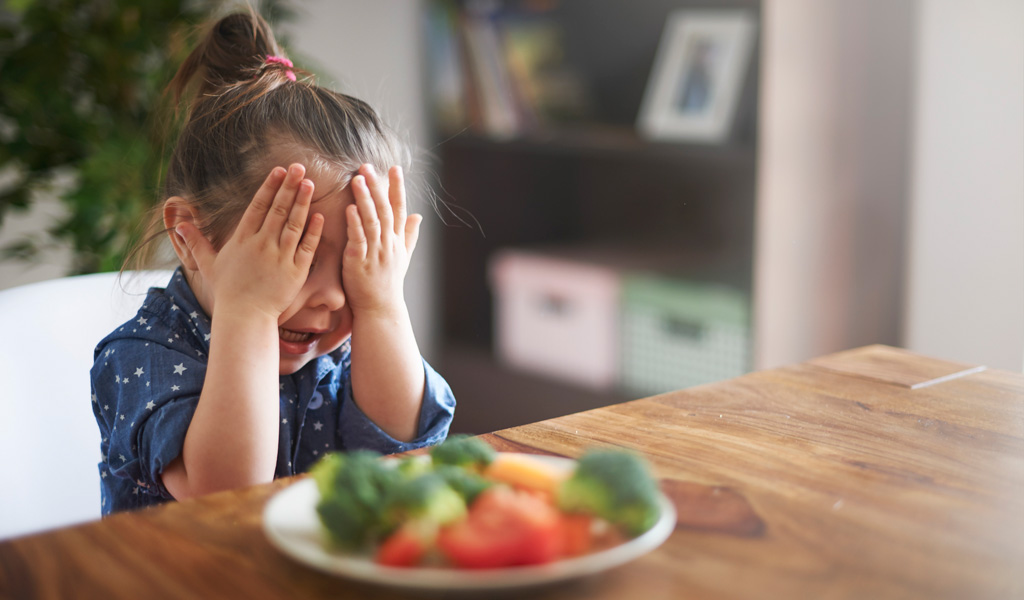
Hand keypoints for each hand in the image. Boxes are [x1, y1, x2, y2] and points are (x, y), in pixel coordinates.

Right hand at [175, 164, 323, 319]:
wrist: (245, 317)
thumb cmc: (228, 292)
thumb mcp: (209, 265)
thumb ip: (196, 242)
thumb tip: (179, 224)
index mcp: (243, 239)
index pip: (258, 206)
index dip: (269, 187)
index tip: (279, 170)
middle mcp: (262, 244)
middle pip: (278, 209)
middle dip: (289, 186)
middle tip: (299, 167)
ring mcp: (280, 257)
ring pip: (294, 224)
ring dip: (302, 202)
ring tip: (310, 183)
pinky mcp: (296, 271)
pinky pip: (307, 247)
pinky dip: (313, 231)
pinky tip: (319, 215)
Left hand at [343, 164, 421, 316]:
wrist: (380, 309)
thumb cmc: (388, 283)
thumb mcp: (403, 258)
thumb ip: (409, 235)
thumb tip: (419, 216)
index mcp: (397, 240)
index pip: (400, 209)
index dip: (397, 188)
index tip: (395, 168)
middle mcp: (389, 244)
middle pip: (385, 210)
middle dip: (377, 187)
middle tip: (367, 166)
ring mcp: (375, 253)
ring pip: (372, 221)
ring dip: (365, 199)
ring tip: (357, 180)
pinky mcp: (359, 262)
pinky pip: (358, 239)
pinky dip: (354, 223)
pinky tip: (349, 208)